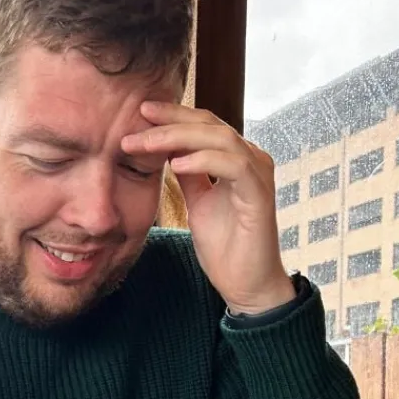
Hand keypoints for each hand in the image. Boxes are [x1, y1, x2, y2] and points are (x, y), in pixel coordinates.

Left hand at [122, 102, 295, 314]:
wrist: (245, 285)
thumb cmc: (225, 248)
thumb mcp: (198, 204)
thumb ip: (189, 177)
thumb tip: (170, 152)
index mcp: (236, 159)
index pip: (203, 126)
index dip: (173, 117)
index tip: (140, 113)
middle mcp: (251, 159)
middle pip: (209, 124)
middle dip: (171, 119)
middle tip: (139, 115)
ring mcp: (257, 174)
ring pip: (219, 138)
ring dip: (178, 137)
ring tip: (146, 142)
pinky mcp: (259, 195)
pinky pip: (233, 166)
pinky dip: (204, 160)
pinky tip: (177, 164)